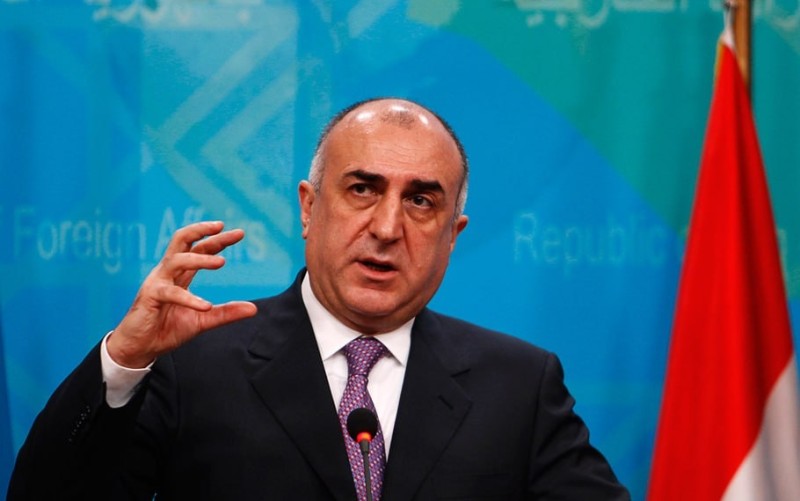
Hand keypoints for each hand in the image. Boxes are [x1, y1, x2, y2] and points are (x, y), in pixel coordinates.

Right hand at [107, 221, 257, 367]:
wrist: (140, 348)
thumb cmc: (167, 329)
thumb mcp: (203, 320)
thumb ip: (226, 313)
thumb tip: (254, 308)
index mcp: (180, 274)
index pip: (199, 248)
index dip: (217, 239)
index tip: (239, 233)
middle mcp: (167, 272)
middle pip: (182, 240)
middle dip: (202, 231)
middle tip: (223, 227)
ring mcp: (157, 282)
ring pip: (177, 260)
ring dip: (200, 259)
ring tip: (222, 262)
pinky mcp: (150, 297)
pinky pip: (170, 293)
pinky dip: (189, 299)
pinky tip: (205, 306)